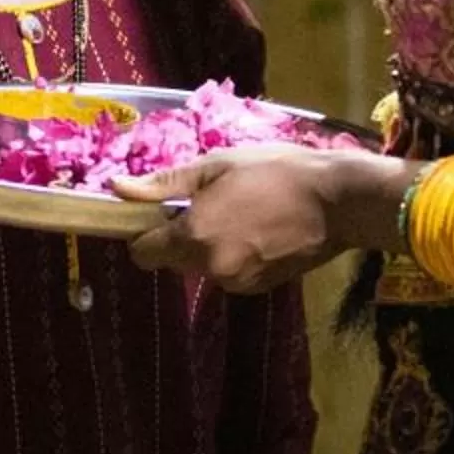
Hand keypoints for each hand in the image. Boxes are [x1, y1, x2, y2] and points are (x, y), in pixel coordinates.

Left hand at [115, 146, 407, 294]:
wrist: (337, 201)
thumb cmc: (275, 171)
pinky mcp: (259, 289)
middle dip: (181, 238)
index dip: (146, 233)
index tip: (164, 213)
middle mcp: (210, 268)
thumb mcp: (217, 165)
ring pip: (203, 267)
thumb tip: (116, 188)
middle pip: (172, 261)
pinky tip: (260, 231)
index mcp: (193, 236)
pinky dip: (235, 257)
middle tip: (211, 204)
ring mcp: (236, 283)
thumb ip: (165, 183)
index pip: (143, 253)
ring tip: (242, 213)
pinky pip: (230, 274)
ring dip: (209, 247)